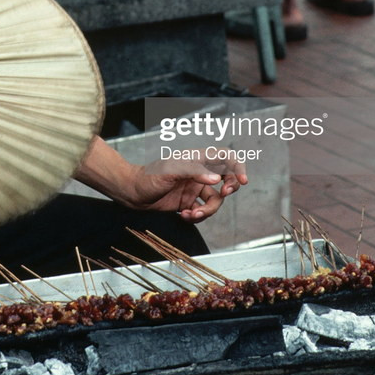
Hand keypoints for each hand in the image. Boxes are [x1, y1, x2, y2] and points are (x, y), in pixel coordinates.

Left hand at [127, 157, 247, 222]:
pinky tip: (183, 216)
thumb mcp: (171, 170)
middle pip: (226, 180)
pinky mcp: (188, 203)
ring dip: (208, 210)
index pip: (224, 157)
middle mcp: (198, 174)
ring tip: (192, 214)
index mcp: (197, 160)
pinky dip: (197, 217)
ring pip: (214, 201)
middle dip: (228, 189)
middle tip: (222, 195)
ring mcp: (194, 189)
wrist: (132, 193)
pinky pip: (202, 212)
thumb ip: (194, 172)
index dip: (237, 166)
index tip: (242, 181)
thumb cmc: (149, 176)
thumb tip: (217, 179)